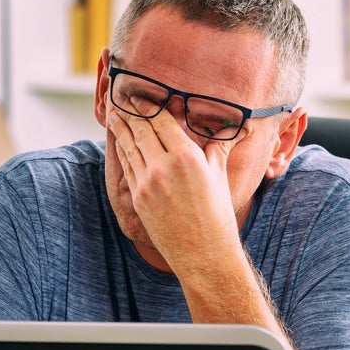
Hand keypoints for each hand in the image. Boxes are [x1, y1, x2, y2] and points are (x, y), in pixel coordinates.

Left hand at [107, 97, 241, 272]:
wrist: (204, 253)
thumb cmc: (217, 215)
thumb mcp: (219, 175)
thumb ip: (220, 147)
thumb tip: (236, 127)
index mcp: (187, 156)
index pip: (161, 121)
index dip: (148, 106)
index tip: (140, 96)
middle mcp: (164, 166)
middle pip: (141, 130)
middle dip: (130, 113)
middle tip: (122, 99)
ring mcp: (147, 182)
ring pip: (129, 147)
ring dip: (120, 129)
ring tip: (113, 116)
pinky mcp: (138, 198)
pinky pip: (127, 167)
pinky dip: (122, 152)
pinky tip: (119, 144)